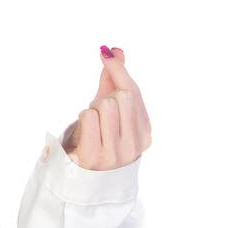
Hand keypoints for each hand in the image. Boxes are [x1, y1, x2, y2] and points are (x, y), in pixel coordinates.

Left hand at [60, 46, 152, 169]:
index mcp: (145, 134)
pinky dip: (83, 119)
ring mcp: (115, 154)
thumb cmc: (100, 138)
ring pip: (104, 105)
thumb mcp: (110, 109)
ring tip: (93, 127)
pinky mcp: (93, 157)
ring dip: (93, 110)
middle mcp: (134, 146)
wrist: (82, 176)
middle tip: (99, 114)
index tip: (106, 53)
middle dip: (105, 99)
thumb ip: (115, 80)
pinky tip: (85, 134)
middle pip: (120, 97)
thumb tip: (115, 50)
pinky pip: (88, 117)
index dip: (119, 71)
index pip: (134, 93)